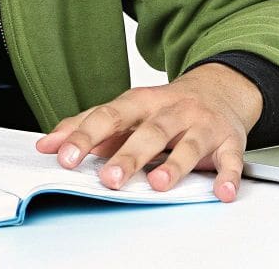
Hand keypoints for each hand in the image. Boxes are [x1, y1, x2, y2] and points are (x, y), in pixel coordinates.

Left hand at [34, 63, 261, 201]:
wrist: (221, 87)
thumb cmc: (167, 106)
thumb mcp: (128, 109)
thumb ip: (89, 125)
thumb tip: (47, 144)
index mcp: (143, 102)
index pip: (111, 115)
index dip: (86, 135)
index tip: (65, 156)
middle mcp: (174, 110)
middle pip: (152, 131)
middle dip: (130, 155)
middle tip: (110, 178)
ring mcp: (203, 125)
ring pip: (190, 143)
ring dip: (175, 164)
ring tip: (158, 183)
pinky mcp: (229, 140)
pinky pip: (231, 158)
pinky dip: (228, 175)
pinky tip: (221, 191)